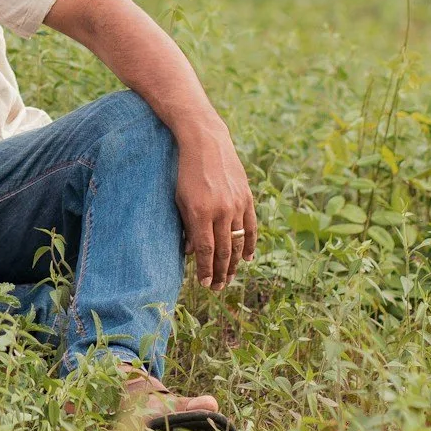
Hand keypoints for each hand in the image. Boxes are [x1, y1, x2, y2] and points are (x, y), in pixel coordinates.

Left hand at [173, 123, 257, 289]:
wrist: (206, 142)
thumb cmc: (186, 171)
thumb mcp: (179, 199)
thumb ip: (187, 227)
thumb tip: (192, 253)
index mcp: (200, 212)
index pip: (206, 250)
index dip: (206, 270)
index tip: (205, 284)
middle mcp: (221, 210)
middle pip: (224, 251)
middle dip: (220, 273)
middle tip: (217, 288)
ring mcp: (237, 204)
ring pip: (238, 243)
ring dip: (234, 264)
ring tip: (229, 279)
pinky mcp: (247, 198)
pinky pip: (251, 227)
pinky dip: (250, 245)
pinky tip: (248, 259)